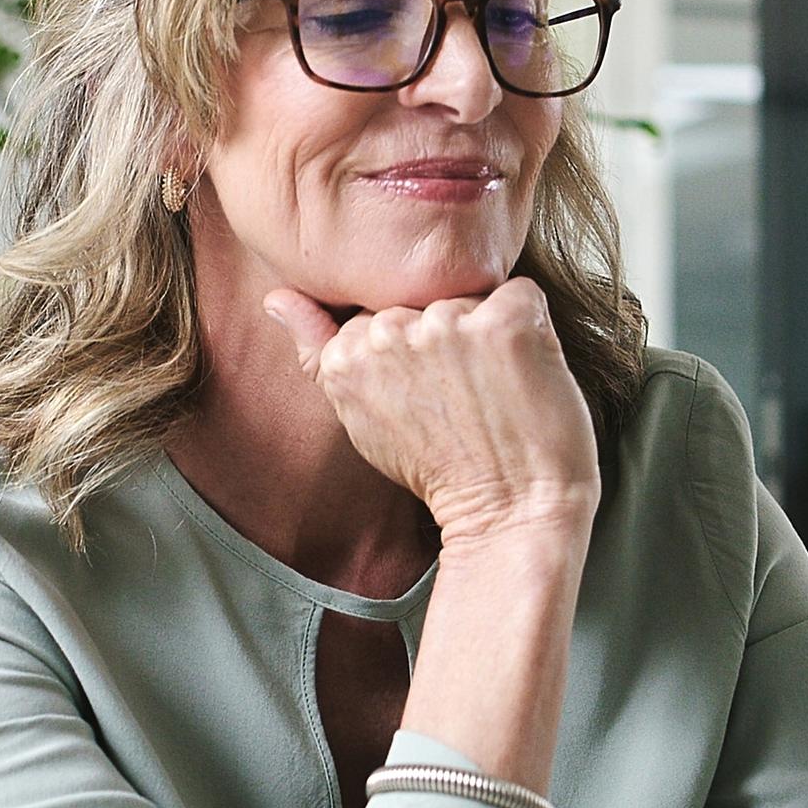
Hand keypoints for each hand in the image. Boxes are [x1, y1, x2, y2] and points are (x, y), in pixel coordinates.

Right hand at [265, 279, 598, 550]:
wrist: (509, 513)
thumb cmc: (441, 470)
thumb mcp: (359, 415)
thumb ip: (317, 351)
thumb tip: (276, 299)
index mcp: (347, 353)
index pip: (382, 308)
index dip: (413, 347)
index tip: (429, 391)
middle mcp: (391, 332)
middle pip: (424, 296)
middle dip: (446, 332)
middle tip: (464, 394)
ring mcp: (449, 325)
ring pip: (470, 294)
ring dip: (488, 331)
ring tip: (494, 389)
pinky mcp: (506, 324)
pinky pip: (521, 294)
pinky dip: (531, 326)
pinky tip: (524, 374)